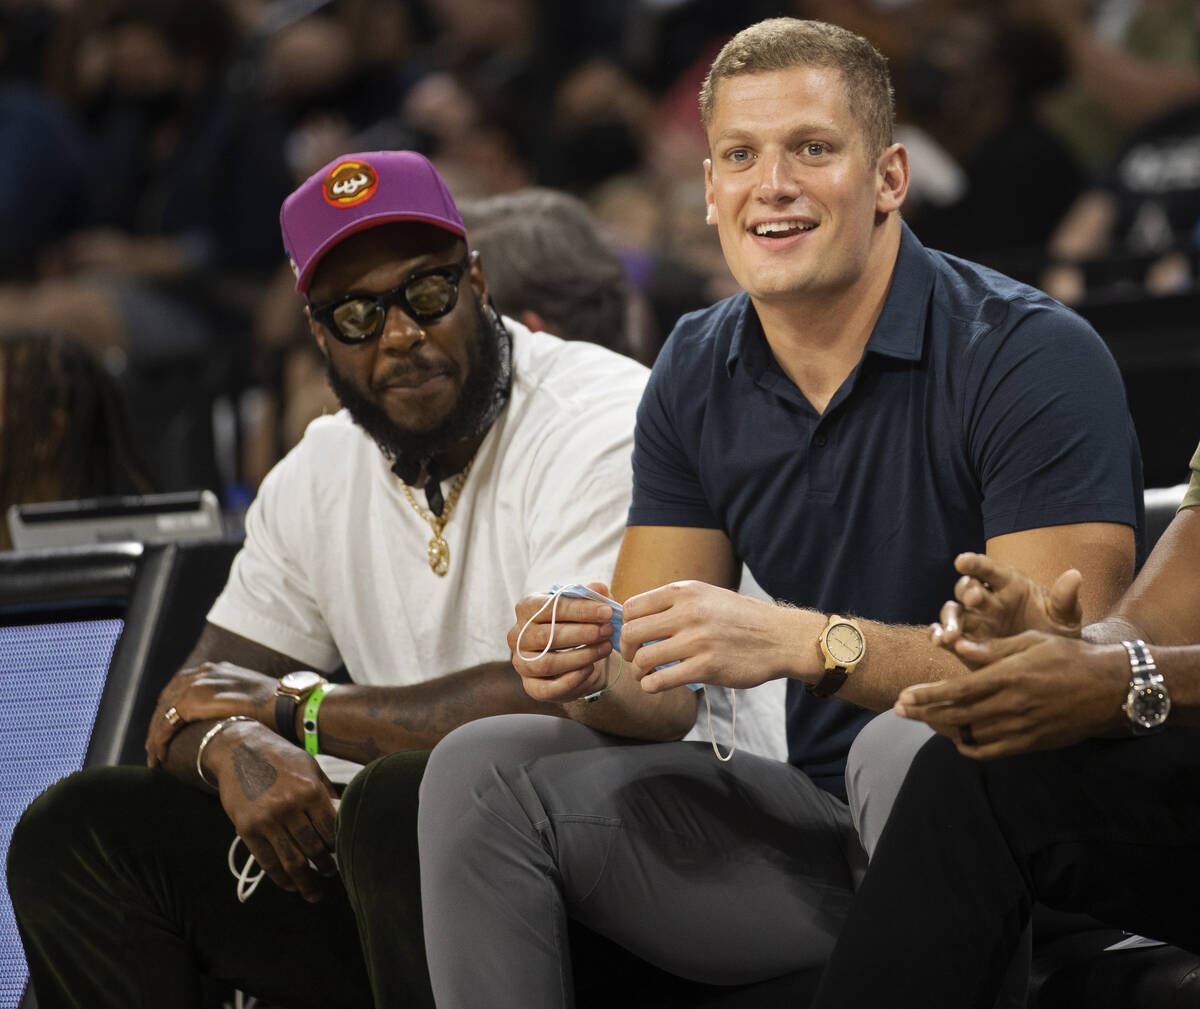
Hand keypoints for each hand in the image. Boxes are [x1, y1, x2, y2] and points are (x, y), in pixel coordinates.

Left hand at [146, 663, 279, 766]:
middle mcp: (203, 672)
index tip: (168, 730)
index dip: (171, 710)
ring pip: (163, 712)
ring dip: (155, 735)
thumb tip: (228, 718)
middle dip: (158, 723)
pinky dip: (158, 741)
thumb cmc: (276, 706)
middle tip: (155, 747)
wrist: (286, 704)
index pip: (181, 688)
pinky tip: (159, 757)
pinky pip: (166, 724)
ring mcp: (197, 684)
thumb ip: (233, 701)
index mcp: (216, 670)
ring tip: (155, 756)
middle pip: (167, 698)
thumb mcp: (249, 697)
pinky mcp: (193, 701)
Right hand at [205, 719, 338, 902]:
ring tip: (315, 892)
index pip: (331, 830)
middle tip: (333, 874)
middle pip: (313, 848)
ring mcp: (266, 819)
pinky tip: (291, 885)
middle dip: (326, 867)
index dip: (339, 848)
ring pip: (292, 861)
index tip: (344, 856)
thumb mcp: (310, 768)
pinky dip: (281, 879)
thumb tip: (346, 820)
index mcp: (309, 790)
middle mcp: (288, 806)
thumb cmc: (281, 759)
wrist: (239, 750)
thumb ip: (325, 795)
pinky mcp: (246, 829)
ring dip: (306, 881)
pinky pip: (267, 862)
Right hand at [507, 582, 615, 702]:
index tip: (606, 611)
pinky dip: (572, 679)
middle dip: (583, 633)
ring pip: (548, 663)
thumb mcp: (584, 606)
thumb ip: (591, 596)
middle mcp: (518, 636)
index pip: (550, 607)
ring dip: (581, 656)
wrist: (573, 657)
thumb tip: (599, 588)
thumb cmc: (575, 624)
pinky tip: (591, 669)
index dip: (580, 609)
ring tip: (606, 648)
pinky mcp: (532, 687)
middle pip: (547, 636)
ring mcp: (522, 663)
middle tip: (608, 630)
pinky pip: (549, 688)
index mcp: (526, 609)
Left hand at [620, 580, 800, 692]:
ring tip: (646, 674)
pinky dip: (650, 686)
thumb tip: (635, 617)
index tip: (632, 637)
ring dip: (638, 671)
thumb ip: (674, 603)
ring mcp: (697, 641)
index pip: (632, 607)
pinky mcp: (705, 668)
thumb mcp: (706, 596)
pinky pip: (660, 680)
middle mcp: (688, 613)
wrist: (779, 637)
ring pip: (643, 659)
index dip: (625, 624)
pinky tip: (656, 685)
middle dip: (626, 649)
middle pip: (631, 632)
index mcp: (685, 592)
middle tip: (634, 657)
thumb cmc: (740, 618)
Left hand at [895, 631, 1128, 757]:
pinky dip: (971, 747)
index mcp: (1010, 676)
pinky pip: (993, 752)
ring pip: (972, 735)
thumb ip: (994, 649)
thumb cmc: (1070, 656)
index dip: (927, 696)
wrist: (1111, 688)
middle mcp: (1013, 705)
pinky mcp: (1033, 743)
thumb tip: (959, 648)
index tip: (903, 697)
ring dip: (944, 729)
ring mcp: (1023, 728)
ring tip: (924, 720)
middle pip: (958, 715)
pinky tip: (959, 739)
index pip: (958, 691)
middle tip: (899, 711)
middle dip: (924, 713)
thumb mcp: (1032, 641)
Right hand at [930, 553, 1081, 666]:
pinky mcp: (965, 642)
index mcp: (1008, 585)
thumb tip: (1075, 575)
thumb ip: (1065, 599)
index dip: (974, 563)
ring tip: (951, 635)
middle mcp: (987, 600)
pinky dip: (937, 636)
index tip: (962, 561)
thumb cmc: (1056, 634)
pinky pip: (946, 635)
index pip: (989, 570)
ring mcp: (974, 621)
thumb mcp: (1065, 618)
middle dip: (967, 592)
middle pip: (966, 588)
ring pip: (952, 612)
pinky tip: (939, 641)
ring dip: (949, 620)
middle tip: (973, 601)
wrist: (1049, 666)